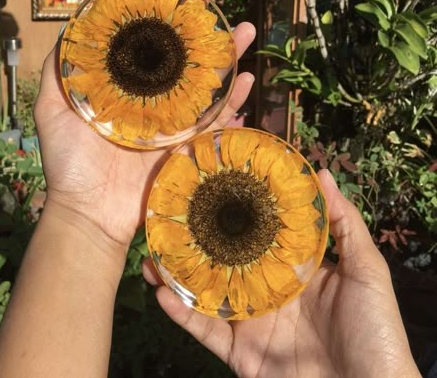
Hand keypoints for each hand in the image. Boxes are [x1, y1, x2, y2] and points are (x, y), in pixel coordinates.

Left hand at [34, 0, 255, 249]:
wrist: (90, 213)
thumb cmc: (69, 164)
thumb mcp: (53, 110)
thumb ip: (58, 72)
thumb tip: (68, 31)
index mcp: (123, 87)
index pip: (142, 38)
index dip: (153, 7)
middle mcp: (151, 99)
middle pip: (180, 53)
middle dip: (198, 22)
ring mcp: (173, 121)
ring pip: (206, 82)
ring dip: (228, 54)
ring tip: (245, 29)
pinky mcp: (189, 146)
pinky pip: (217, 122)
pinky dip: (234, 102)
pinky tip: (247, 80)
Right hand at [143, 170, 419, 377]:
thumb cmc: (374, 331)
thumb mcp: (366, 269)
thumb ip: (345, 222)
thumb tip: (322, 174)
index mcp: (293, 269)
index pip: (257, 235)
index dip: (235, 214)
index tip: (212, 190)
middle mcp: (267, 291)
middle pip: (223, 262)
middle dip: (197, 242)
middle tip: (171, 219)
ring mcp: (252, 322)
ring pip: (207, 294)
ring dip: (178, 276)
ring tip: (153, 255)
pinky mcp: (241, 353)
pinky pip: (206, 331)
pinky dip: (182, 314)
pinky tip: (162, 293)